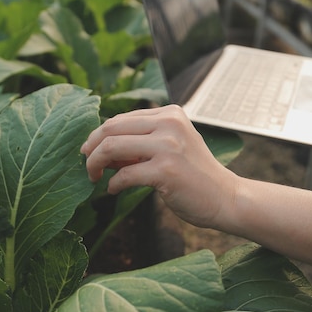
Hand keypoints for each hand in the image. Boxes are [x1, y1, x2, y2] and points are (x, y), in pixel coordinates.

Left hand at [81, 105, 237, 229]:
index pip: (121, 118)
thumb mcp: (170, 147)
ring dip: (95, 164)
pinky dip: (113, 185)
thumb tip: (97, 149)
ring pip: (112, 148)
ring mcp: (168, 146)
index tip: (90, 150)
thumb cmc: (194, 175)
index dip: (99, 135)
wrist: (225, 198)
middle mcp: (169, 124)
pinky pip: (124, 175)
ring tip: (94, 177)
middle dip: (91, 147)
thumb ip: (140, 143)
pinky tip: (113, 190)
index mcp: (170, 114)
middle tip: (86, 164)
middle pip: (111, 128)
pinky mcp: (166, 171)